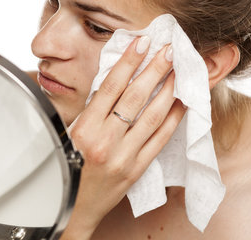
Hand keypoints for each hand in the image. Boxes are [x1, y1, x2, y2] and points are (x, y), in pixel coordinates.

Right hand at [61, 36, 186, 238]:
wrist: (73, 207)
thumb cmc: (68, 164)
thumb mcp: (71, 132)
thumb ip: (94, 108)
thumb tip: (118, 77)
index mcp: (85, 128)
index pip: (111, 86)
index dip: (129, 61)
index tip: (142, 42)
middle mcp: (105, 141)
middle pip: (135, 97)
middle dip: (154, 70)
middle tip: (168, 50)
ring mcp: (123, 156)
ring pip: (152, 116)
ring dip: (168, 90)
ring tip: (178, 71)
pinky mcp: (137, 169)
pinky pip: (159, 139)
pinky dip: (173, 119)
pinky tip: (181, 103)